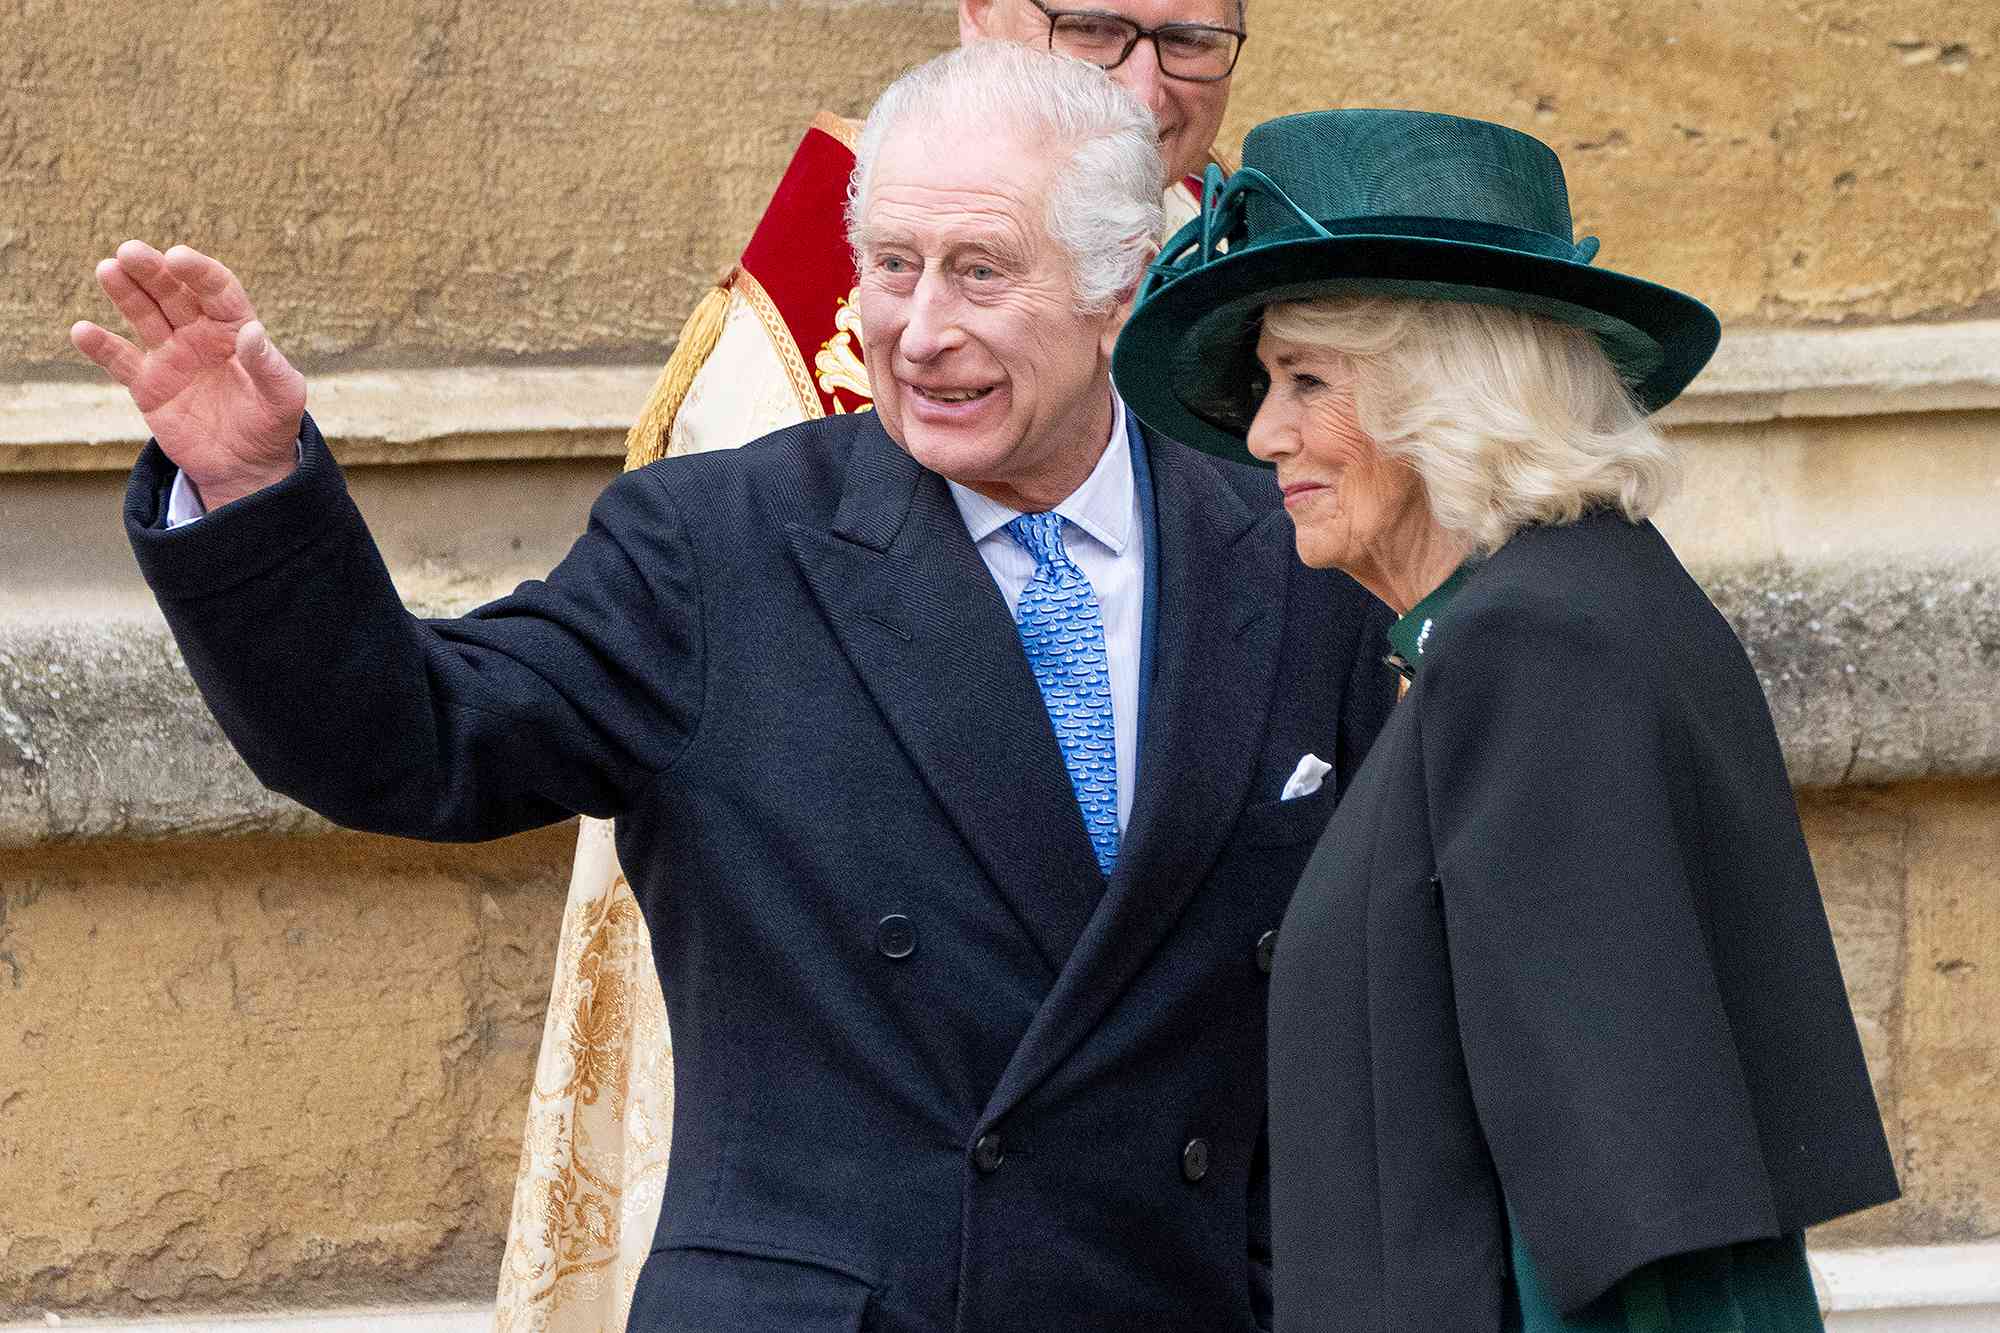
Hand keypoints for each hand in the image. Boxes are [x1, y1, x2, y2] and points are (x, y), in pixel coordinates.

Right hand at [71, 241, 307, 510]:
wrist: (245, 465)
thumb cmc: (272, 424)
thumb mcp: (283, 397)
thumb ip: (269, 366)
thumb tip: (253, 332)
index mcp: (234, 328)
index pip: (216, 290)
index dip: (199, 272)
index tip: (178, 257)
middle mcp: (199, 334)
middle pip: (173, 294)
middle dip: (153, 272)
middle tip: (130, 252)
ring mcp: (170, 355)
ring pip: (144, 315)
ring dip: (126, 292)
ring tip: (108, 269)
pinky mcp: (147, 384)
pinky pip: (120, 360)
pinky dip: (101, 346)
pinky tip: (83, 331)